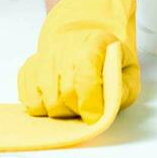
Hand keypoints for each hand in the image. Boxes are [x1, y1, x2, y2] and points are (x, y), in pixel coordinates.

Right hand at [17, 0, 139, 122]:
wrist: (86, 41)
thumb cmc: (108, 61)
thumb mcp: (128, 72)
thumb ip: (122, 90)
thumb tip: (104, 110)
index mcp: (94, 43)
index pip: (86, 77)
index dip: (90, 102)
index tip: (94, 116)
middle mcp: (64, 47)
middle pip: (65, 93)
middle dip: (77, 110)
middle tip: (86, 107)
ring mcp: (43, 57)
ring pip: (44, 101)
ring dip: (60, 111)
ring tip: (72, 103)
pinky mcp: (28, 69)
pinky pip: (28, 100)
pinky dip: (42, 108)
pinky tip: (56, 99)